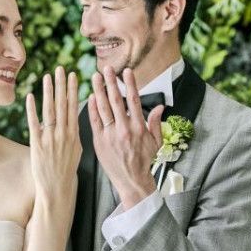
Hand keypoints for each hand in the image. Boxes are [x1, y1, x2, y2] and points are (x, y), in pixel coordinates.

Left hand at [26, 66, 81, 201]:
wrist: (57, 187)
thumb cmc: (67, 168)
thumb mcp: (77, 149)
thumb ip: (74, 131)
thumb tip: (74, 116)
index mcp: (74, 134)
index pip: (74, 107)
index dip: (73, 89)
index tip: (73, 75)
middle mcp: (63, 134)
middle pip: (62, 104)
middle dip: (61, 85)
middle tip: (60, 68)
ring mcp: (50, 139)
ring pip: (49, 110)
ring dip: (48, 92)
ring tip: (47, 76)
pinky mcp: (37, 144)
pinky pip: (34, 123)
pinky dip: (32, 109)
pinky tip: (30, 96)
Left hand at [88, 66, 163, 208]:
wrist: (132, 181)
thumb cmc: (144, 162)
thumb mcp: (156, 142)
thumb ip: (155, 123)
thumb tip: (160, 107)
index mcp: (139, 128)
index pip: (134, 100)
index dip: (130, 84)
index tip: (126, 71)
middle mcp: (124, 130)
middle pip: (116, 101)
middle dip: (111, 83)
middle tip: (106, 68)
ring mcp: (110, 136)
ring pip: (103, 109)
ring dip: (99, 91)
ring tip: (95, 78)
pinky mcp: (99, 142)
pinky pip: (94, 122)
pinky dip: (92, 109)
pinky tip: (90, 97)